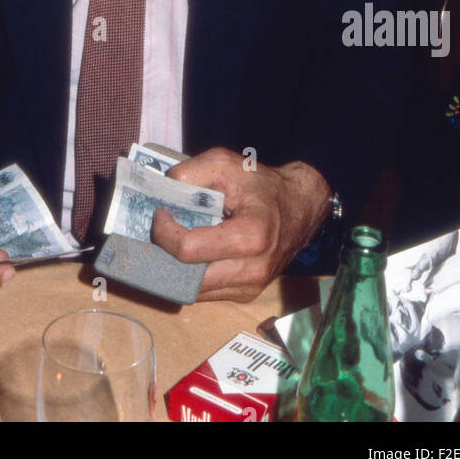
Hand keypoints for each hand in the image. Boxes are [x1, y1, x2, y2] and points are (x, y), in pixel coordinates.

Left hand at [150, 147, 330, 302]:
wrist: (298, 207)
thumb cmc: (261, 185)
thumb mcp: (225, 163)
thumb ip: (190, 172)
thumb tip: (162, 191)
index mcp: (250, 237)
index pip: (188, 250)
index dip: (164, 232)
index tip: (161, 212)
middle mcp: (252, 270)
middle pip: (186, 276)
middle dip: (165, 253)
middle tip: (161, 229)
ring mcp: (250, 288)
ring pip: (193, 290)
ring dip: (175, 268)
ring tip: (173, 240)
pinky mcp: (246, 295)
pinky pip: (206, 292)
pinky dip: (191, 275)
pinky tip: (191, 252)